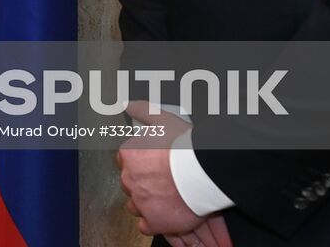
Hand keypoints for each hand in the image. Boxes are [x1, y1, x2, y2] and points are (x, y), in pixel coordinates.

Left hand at [117, 103, 230, 244]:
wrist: (204, 172)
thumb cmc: (185, 146)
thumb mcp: (162, 119)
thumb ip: (142, 110)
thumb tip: (128, 105)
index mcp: (129, 155)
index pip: (125, 160)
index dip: (139, 162)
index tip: (151, 164)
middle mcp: (129, 179)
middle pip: (130, 182)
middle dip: (143, 182)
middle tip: (162, 179)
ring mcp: (140, 202)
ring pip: (136, 204)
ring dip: (146, 201)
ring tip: (165, 196)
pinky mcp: (153, 221)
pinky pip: (145, 224)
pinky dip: (152, 221)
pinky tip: (164, 213)